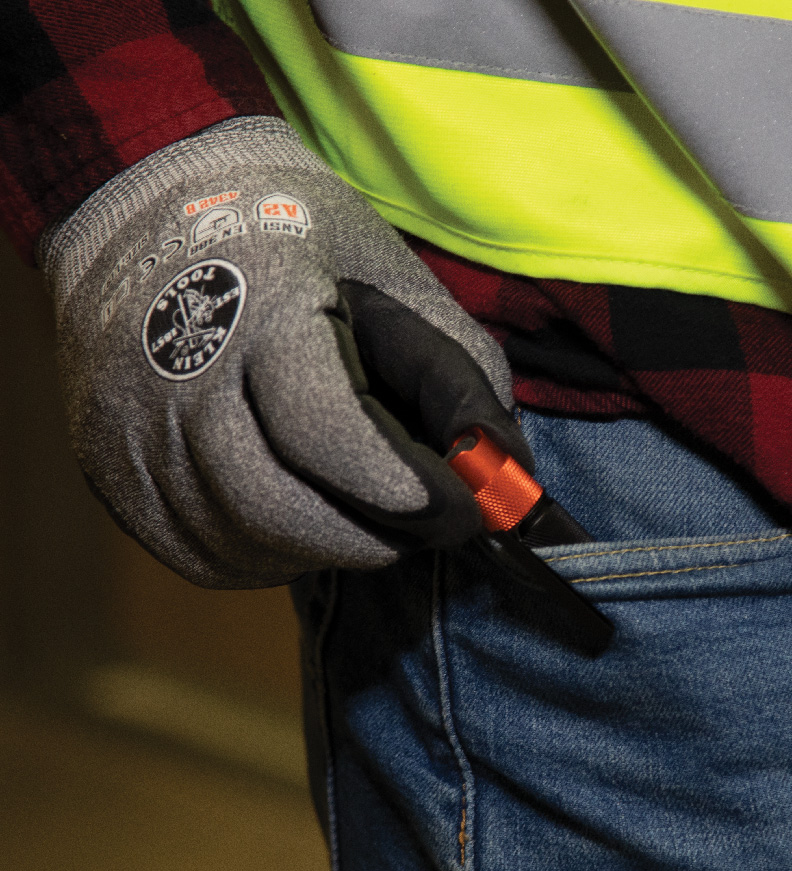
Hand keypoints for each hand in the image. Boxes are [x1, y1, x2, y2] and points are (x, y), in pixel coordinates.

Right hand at [42, 117, 530, 586]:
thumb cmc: (287, 239)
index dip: (398, 487)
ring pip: (241, 544)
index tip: (458, 508)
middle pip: (276, 508)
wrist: (144, 212)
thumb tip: (501, 468)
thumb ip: (453, 369)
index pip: (320, 429)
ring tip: (365, 517)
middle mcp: (174, 378)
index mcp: (251, 307)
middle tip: (422, 525)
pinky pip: (202, 555)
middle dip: (370, 535)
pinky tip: (303, 523)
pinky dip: (269, 556)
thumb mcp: (388, 272)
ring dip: (325, 549)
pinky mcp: (110, 474)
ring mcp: (128, 433)